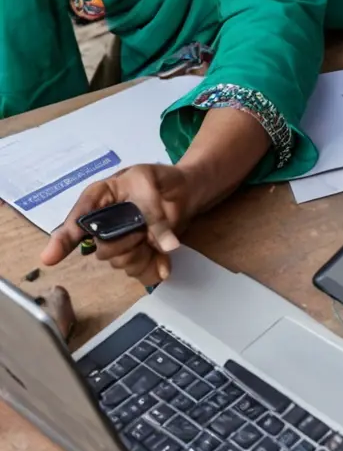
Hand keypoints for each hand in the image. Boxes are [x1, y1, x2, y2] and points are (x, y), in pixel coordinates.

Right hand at [40, 165, 190, 285]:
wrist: (185, 189)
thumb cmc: (160, 179)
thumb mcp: (150, 181)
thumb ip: (151, 211)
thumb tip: (164, 246)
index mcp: (99, 199)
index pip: (76, 221)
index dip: (63, 240)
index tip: (50, 258)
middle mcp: (104, 224)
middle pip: (102, 249)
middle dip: (126, 243)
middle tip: (143, 229)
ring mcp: (121, 241)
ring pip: (120, 263)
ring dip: (141, 255)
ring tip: (155, 237)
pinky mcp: (138, 254)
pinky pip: (139, 272)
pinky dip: (154, 268)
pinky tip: (164, 262)